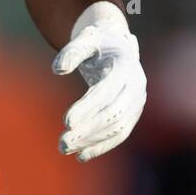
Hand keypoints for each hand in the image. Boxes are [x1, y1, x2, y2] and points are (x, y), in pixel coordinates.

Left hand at [52, 1, 145, 161]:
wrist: (118, 47)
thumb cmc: (98, 42)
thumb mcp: (84, 39)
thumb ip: (71, 51)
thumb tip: (58, 69)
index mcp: (125, 66)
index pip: (107, 92)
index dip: (87, 107)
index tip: (66, 121)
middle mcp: (136, 86)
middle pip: (113, 114)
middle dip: (87, 130)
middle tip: (62, 143)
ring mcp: (138, 102)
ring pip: (117, 128)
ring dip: (92, 141)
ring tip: (65, 149)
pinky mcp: (133, 114)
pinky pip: (119, 134)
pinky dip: (101, 146)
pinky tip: (81, 155)